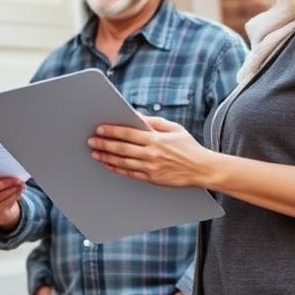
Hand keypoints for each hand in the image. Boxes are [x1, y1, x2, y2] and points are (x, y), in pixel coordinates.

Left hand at [88, 115, 215, 187]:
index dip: (112, 131)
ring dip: (107, 157)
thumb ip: (155, 122)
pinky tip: (108, 165)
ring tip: (95, 154)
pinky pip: (130, 174)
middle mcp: (152, 154)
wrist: (202, 169)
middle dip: (104, 144)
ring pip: (123, 162)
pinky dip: (117, 169)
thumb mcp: (174, 129)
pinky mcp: (152, 179)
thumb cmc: (188, 147)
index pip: (129, 133)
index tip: (100, 129)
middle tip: (91, 141)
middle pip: (122, 148)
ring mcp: (151, 167)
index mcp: (156, 139)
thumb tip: (137, 116)